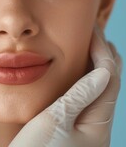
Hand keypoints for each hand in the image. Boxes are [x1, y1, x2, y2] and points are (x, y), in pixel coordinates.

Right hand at [10, 25, 121, 146]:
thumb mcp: (55, 122)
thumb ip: (78, 96)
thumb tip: (102, 71)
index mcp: (98, 124)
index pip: (108, 79)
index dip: (102, 52)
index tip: (91, 29)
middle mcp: (96, 128)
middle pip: (107, 85)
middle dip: (102, 57)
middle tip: (91, 34)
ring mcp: (85, 133)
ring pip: (95, 93)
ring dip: (92, 69)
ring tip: (84, 49)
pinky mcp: (71, 134)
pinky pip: (82, 102)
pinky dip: (80, 83)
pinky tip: (70, 78)